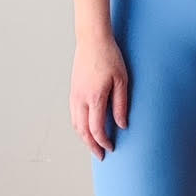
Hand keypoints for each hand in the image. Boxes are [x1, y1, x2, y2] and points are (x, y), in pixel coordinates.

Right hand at [70, 35, 127, 159]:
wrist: (92, 40)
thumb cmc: (110, 57)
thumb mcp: (122, 81)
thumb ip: (121, 105)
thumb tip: (121, 125)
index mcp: (94, 98)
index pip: (96, 129)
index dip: (103, 142)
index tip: (111, 148)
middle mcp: (80, 99)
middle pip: (82, 130)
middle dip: (91, 145)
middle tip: (100, 155)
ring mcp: (74, 94)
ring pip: (75, 123)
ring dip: (83, 137)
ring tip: (93, 144)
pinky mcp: (73, 90)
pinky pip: (73, 114)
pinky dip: (79, 125)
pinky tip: (86, 127)